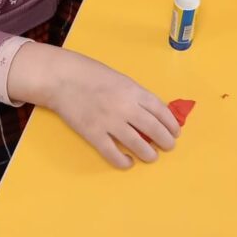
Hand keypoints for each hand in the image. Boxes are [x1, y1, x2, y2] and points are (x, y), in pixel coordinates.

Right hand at [7, 44, 179, 167]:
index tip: (175, 131)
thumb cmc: (90, 74)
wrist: (62, 77)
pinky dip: (123, 161)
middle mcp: (125, 107)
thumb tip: (150, 113)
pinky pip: (113, 153)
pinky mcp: (94, 134)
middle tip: (169, 146)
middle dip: (166, 141)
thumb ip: (134, 95)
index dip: (171, 124)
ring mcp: (110, 122)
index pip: (161, 110)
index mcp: (133, 91)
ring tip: (152, 156)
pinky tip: (128, 162)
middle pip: (154, 129)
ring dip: (149, 153)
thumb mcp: (119, 79)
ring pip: (138, 144)